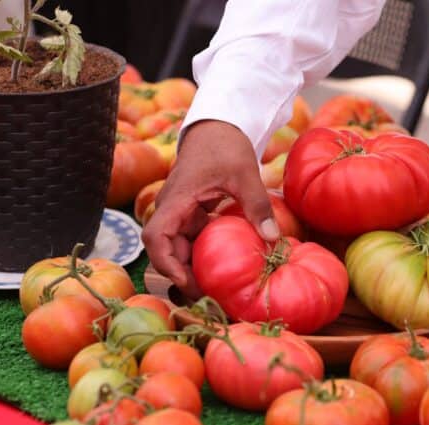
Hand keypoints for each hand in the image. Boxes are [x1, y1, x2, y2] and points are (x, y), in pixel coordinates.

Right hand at [142, 120, 279, 295]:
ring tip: (216, 288)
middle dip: (182, 274)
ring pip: (178, 247)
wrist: (218, 125)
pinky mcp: (191, 213)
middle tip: (209, 295)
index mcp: (176, 199)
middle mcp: (172, 208)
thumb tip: (272, 239)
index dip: (166, 264)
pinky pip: (191, 239)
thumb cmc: (225, 144)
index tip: (187, 282)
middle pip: (165, 249)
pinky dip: (203, 254)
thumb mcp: (245, 173)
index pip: (156, 237)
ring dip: (192, 267)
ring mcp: (180, 211)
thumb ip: (256, 205)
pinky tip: (223, 267)